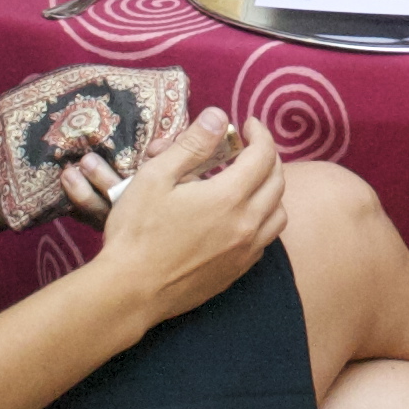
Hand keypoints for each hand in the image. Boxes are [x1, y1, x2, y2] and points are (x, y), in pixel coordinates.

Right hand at [91, 110, 285, 322]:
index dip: (260, 134)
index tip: (248, 124)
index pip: (264, 155)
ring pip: (279, 213)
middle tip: (249, 147)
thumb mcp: (156, 177)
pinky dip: (263, 219)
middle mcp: (246, 224)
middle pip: (277, 182)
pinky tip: (241, 215)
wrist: (130, 291)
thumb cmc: (136, 232)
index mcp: (228, 197)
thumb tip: (219, 117)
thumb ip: (192, 145)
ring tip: (249, 180)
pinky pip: (266, 239)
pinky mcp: (237, 271)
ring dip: (271, 190)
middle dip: (268, 157)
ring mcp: (245, 251)